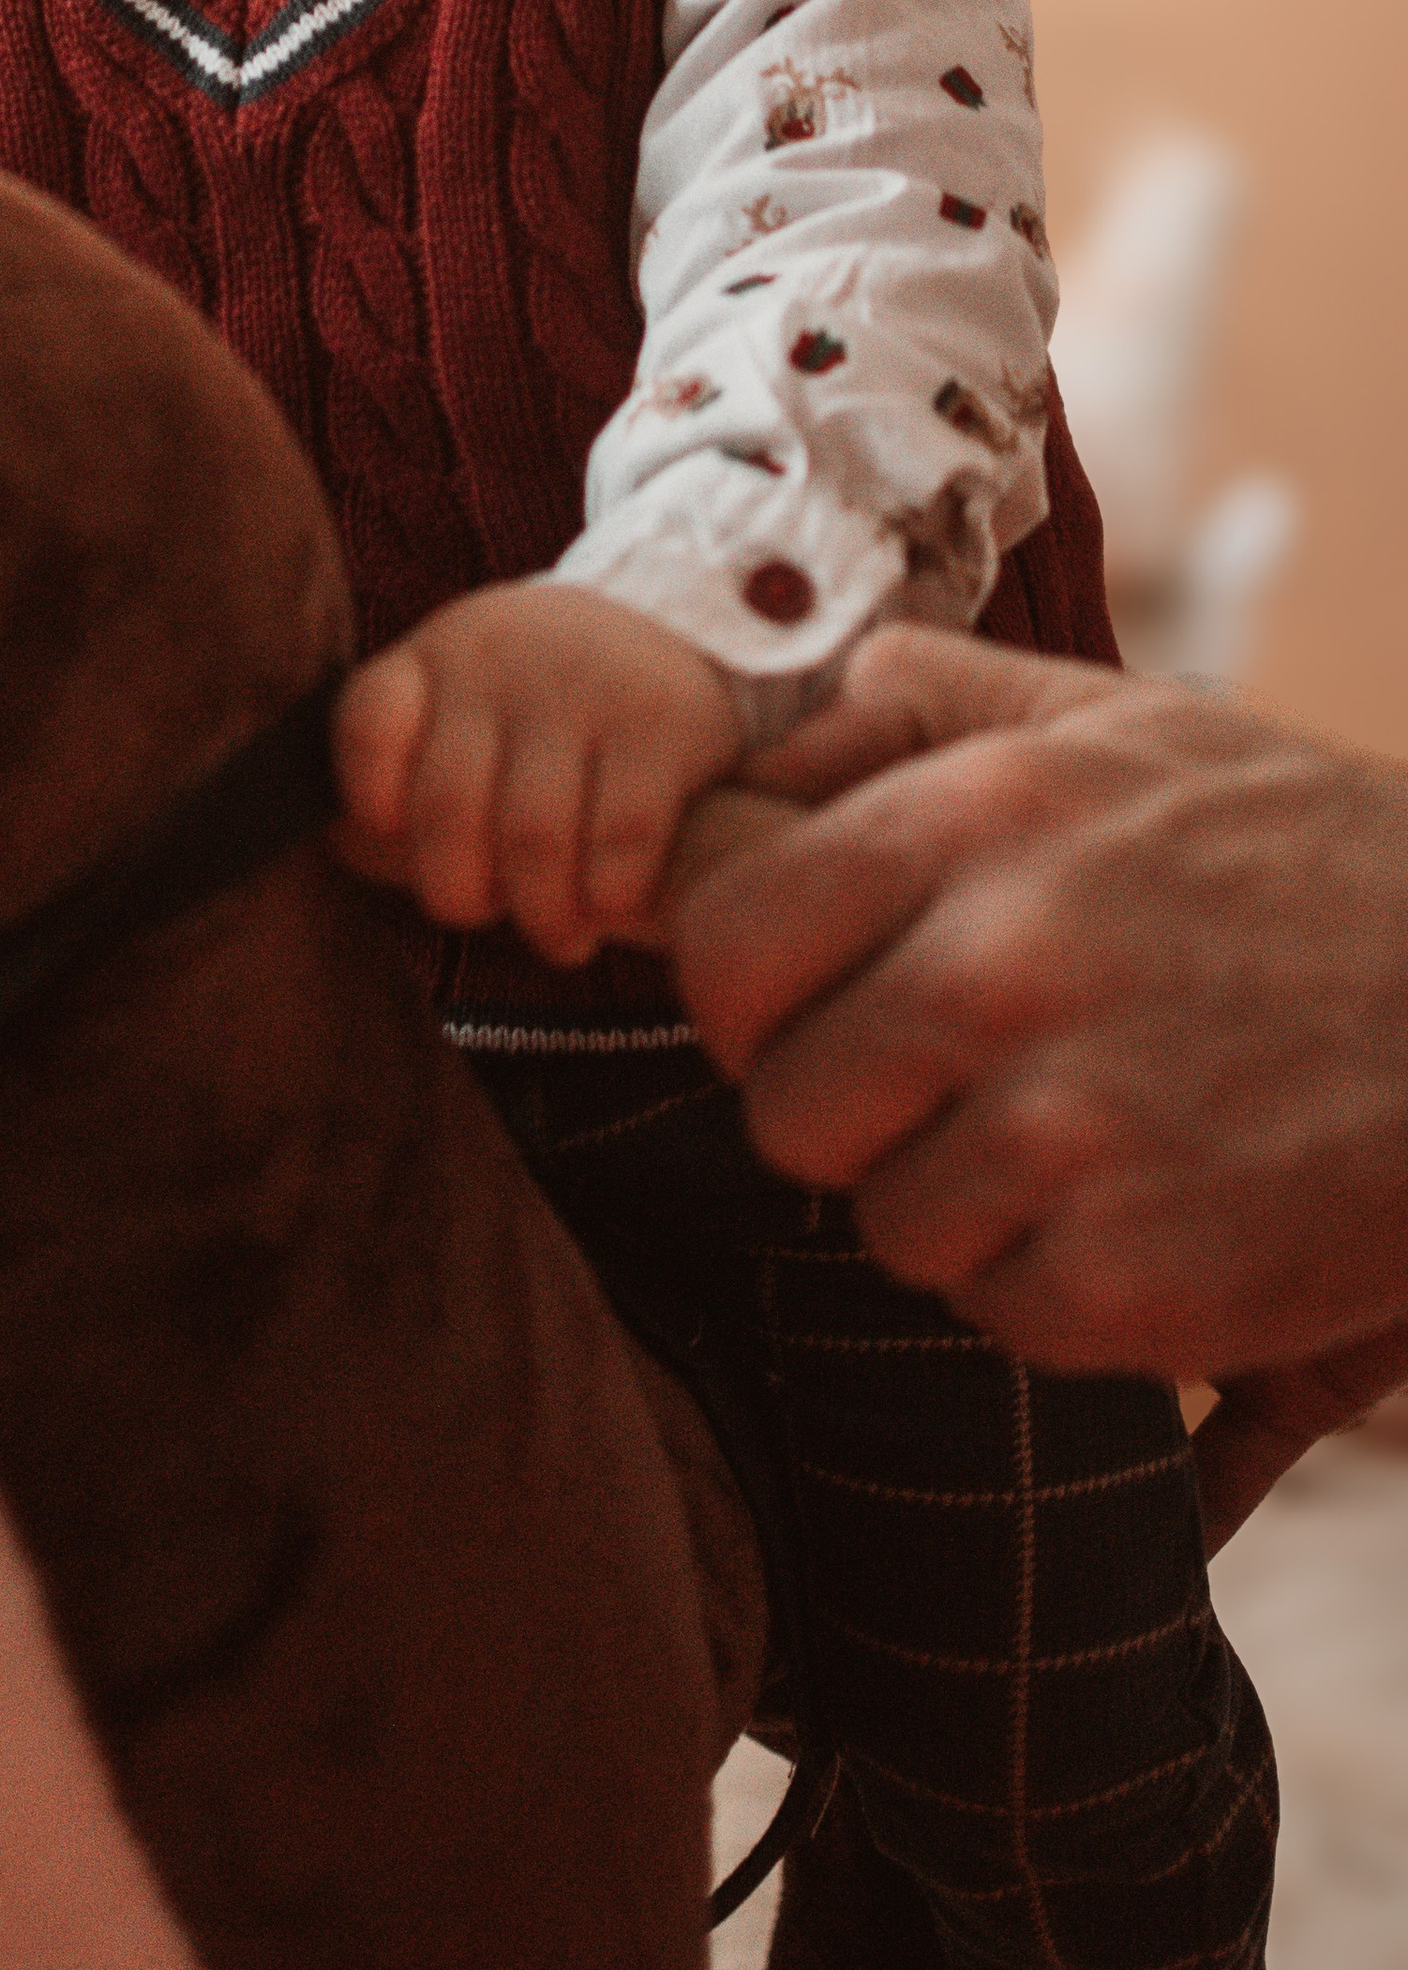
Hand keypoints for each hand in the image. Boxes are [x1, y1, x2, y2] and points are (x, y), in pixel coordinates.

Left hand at [334, 580, 741, 961]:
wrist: (672, 655)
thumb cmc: (536, 727)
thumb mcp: (459, 726)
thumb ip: (390, 790)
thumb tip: (336, 841)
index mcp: (433, 660)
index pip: (368, 727)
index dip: (370, 802)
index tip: (401, 834)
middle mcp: (501, 658)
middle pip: (449, 809)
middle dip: (463, 891)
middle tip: (490, 909)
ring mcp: (583, 683)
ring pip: (533, 836)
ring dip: (543, 914)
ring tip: (558, 933)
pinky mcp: (663, 720)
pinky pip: (620, 839)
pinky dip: (607, 897)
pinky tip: (610, 904)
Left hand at [671, 626, 1407, 1373]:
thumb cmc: (1298, 853)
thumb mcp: (1113, 719)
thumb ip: (914, 706)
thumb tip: (746, 763)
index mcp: (972, 821)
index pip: (721, 941)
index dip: (743, 992)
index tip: (804, 1006)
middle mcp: (1000, 969)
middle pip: (781, 1107)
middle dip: (849, 1109)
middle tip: (955, 1084)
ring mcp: (1067, 1134)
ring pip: (883, 1222)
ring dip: (958, 1201)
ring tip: (1079, 1134)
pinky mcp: (1136, 1283)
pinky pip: (995, 1312)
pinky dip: (1054, 1285)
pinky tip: (1147, 1205)